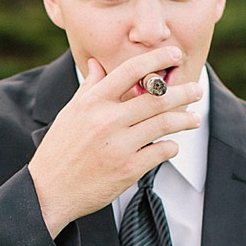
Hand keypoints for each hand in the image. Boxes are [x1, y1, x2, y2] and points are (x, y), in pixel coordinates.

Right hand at [28, 47, 201, 236]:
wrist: (49, 191)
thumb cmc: (59, 151)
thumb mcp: (69, 113)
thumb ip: (89, 88)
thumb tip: (97, 63)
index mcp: (92, 102)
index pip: (130, 71)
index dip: (156, 59)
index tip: (174, 54)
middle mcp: (107, 120)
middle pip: (156, 98)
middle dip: (183, 92)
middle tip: (196, 89)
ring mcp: (119, 145)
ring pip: (164, 124)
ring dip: (184, 119)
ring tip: (194, 118)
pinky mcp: (128, 169)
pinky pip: (160, 152)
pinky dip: (171, 147)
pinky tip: (172, 145)